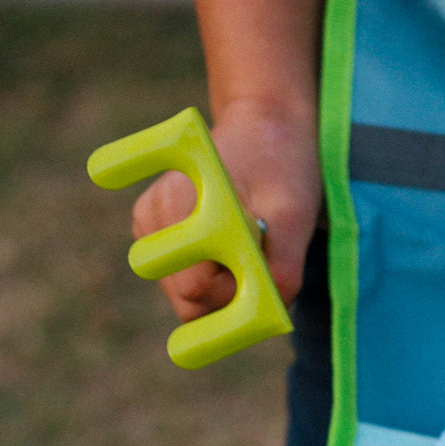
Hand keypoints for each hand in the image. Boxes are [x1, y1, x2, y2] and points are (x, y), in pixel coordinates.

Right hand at [130, 100, 319, 321]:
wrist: (263, 128)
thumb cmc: (282, 168)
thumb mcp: (295, 216)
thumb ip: (282, 268)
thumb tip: (266, 316)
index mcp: (179, 204)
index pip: (196, 289)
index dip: (236, 292)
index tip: (263, 266)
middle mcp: (152, 217)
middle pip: (186, 301)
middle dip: (229, 295)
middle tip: (258, 257)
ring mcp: (147, 225)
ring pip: (185, 297)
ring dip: (223, 286)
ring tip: (247, 243)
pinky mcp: (151, 231)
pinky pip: (184, 283)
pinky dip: (213, 276)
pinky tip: (230, 243)